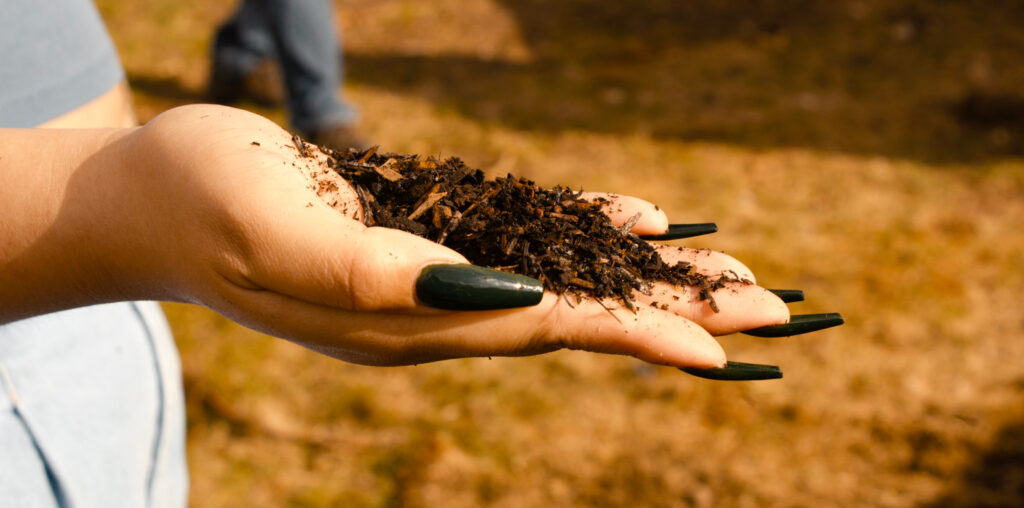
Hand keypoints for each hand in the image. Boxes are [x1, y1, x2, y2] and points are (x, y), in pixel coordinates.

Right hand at [3, 105, 803, 373]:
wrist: (151, 195)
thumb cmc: (203, 203)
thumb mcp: (279, 233)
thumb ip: (378, 276)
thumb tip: (494, 294)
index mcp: (409, 323)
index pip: (550, 332)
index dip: (639, 334)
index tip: (725, 344)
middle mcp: (434, 311)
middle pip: (579, 315)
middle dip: (674, 311)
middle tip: (774, 308)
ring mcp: (432, 279)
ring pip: (563, 280)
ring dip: (646, 278)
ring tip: (730, 275)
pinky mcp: (423, 239)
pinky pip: (523, 241)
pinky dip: (585, 231)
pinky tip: (633, 219)